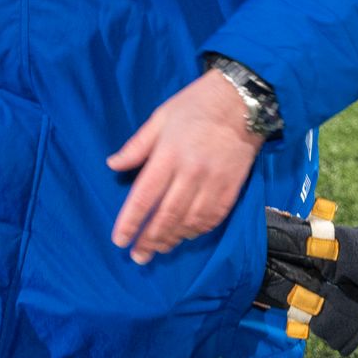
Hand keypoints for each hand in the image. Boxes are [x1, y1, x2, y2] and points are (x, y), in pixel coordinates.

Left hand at [107, 70, 264, 264]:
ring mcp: (213, 181)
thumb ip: (137, 145)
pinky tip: (186, 235)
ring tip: (159, 248)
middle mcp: (190, 172)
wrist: (243, 101)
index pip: (145, 196)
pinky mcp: (232, 187)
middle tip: (138, 256)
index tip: (120, 240)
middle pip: (166, 215)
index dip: (131, 222)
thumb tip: (113, 165)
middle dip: (149, 240)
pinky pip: (212, 218)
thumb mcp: (161, 116)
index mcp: (169, 154)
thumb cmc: (197, 105)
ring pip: (189, 221)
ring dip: (172, 239)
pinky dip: (197, 231)